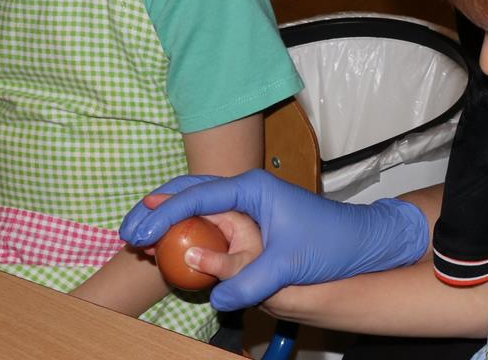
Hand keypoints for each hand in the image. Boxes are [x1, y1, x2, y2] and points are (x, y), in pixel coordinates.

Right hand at [119, 170, 428, 310]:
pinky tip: (172, 249)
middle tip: (128, 232)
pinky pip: (210, 223)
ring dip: (167, 219)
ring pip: (196, 205)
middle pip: (189, 191)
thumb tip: (215, 298)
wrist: (360, 241)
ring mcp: (246, 205)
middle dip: (155, 209)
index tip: (138, 232)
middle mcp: (245, 191)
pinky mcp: (248, 222)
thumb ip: (250, 279)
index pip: (197, 196)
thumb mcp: (289, 264)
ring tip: (141, 240)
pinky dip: (186, 232)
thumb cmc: (330, 242)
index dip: (162, 213)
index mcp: (252, 189)